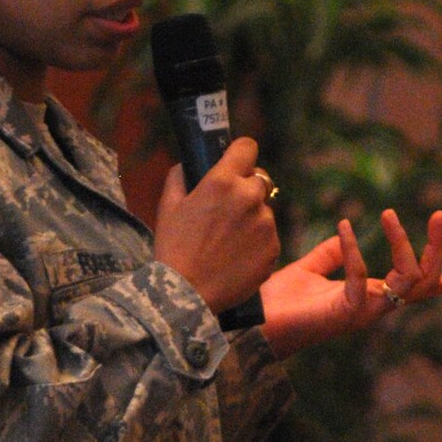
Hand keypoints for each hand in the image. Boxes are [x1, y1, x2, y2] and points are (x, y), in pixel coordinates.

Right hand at [153, 138, 280, 315]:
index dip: (240, 154)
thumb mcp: (168, 206)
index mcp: (222, 182)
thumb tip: (189, 165)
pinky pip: (269, 237)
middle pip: (260, 179)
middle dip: (246, 189)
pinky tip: (236, 257)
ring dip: (252, 218)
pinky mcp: (274, 248)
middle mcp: (249, 198)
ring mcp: (265, 224)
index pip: (247, 147)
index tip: (235, 163)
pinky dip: (257, 243)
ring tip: (228, 241)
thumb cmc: (174, 248)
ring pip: (264, 210)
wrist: (187, 294)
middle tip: (227, 210)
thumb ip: (180, 176)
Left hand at [259, 208, 441, 356]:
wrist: (250, 320)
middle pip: (424, 283)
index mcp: (369, 297)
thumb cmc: (278, 301)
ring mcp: (361, 313)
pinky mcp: (343, 314)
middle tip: (439, 214)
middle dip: (438, 250)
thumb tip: (349, 233)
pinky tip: (344, 230)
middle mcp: (372, 307)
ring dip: (403, 245)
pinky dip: (355, 252)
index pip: (416, 291)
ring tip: (389, 214)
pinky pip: (363, 281)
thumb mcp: (311, 268)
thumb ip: (333, 254)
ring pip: (407, 283)